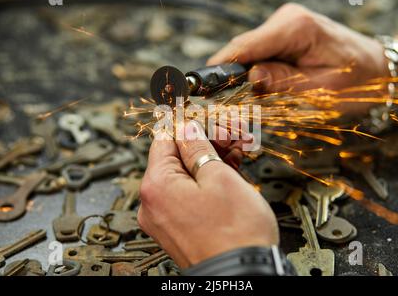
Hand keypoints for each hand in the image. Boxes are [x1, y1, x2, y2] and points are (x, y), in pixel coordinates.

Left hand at [138, 121, 278, 267]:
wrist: (244, 275)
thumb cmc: (236, 234)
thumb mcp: (219, 177)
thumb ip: (198, 148)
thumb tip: (187, 129)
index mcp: (157, 186)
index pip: (165, 140)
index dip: (190, 127)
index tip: (209, 122)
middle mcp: (153, 204)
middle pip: (176, 159)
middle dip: (206, 144)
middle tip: (233, 137)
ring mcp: (164, 220)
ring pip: (185, 177)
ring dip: (210, 162)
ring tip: (237, 154)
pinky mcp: (177, 230)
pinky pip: (188, 197)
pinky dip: (206, 184)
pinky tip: (228, 173)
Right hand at [208, 3, 388, 111]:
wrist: (378, 68)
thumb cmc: (357, 80)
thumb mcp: (321, 89)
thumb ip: (283, 82)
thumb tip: (249, 77)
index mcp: (296, 28)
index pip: (246, 46)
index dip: (219, 66)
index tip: (200, 85)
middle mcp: (287, 20)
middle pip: (243, 49)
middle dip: (231, 76)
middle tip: (221, 103)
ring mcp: (285, 25)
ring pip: (249, 53)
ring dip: (244, 76)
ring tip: (247, 100)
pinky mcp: (284, 35)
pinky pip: (260, 54)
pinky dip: (255, 72)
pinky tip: (261, 88)